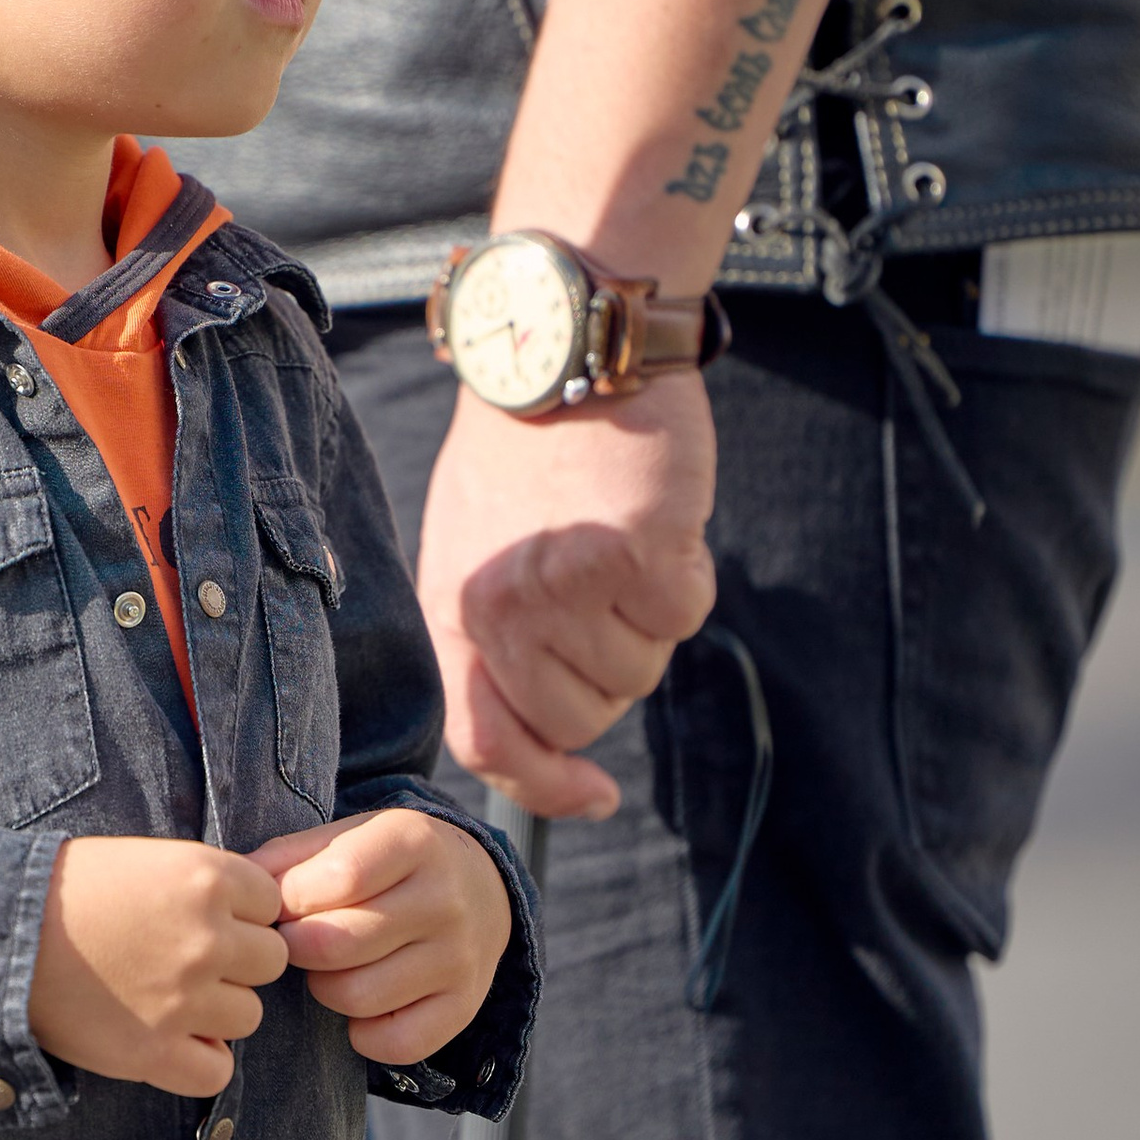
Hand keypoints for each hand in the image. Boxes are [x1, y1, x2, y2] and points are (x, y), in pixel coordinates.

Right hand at [28, 837, 287, 1096]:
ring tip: (166, 998)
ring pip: (249, 1015)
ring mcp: (184, 999)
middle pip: (269, 960)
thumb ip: (197, 883)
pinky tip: (168, 1040)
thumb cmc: (58, 890)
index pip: (269, 903)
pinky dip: (199, 1061)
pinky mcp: (154, 1051)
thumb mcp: (138, 860)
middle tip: (184, 961)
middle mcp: (206, 937)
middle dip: (235, 962)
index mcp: (205, 877)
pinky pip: (216, 1071)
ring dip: (217, 1011)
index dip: (238, 913)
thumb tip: (244, 916)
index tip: (200, 919)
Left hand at [251, 808, 513, 1066]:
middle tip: (294, 942)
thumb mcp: (347, 838)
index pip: (339, 879)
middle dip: (297, 948)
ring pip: (358, 997)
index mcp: (414, 841)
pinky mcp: (464, 1006)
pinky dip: (363, 1034)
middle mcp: (445, 899)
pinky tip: (361, 1006)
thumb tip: (240, 890)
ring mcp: (459, 957)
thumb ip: (289, 858)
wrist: (481, 888)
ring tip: (328, 969)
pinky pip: (395, 1043)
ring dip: (324, 989)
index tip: (281, 906)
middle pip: (340, 945)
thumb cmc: (389, 863)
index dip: (290, 899)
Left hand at [416, 379, 716, 818]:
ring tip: (616, 541)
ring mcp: (570, 586)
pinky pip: (685, 616)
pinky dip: (685, 579)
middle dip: (605, 673)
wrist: (563, 345)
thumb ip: (490, 637)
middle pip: (581, 717)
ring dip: (645, 620)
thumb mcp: (469, 547)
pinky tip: (657, 524)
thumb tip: (539, 738)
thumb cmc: (520, 451)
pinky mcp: (639, 554)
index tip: (593, 794)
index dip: (544, 785)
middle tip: (599, 593)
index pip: (490, 742)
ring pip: (640, 671)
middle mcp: (504, 611)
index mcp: (454, 612)